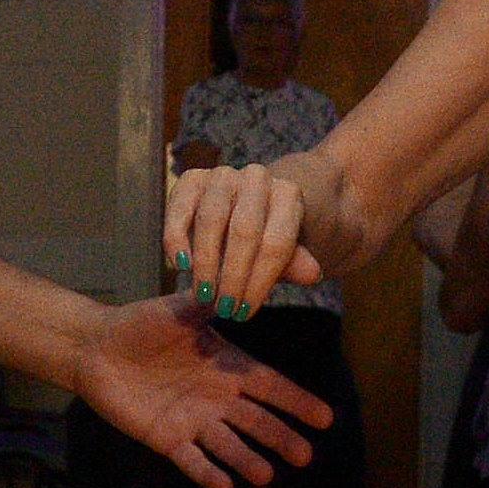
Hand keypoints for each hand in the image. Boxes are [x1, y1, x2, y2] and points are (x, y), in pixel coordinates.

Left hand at [76, 297, 334, 487]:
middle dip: (281, 437)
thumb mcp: (181, 306)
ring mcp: (193, 420)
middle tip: (305, 455)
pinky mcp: (166, 438)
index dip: (296, 402)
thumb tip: (248, 278)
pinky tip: (224, 486)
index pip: (269, 387)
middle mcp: (216, 398)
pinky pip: (191, 459)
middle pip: (256, 422)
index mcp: (226, 366)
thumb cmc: (141, 323)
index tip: (325, 418)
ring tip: (267, 475)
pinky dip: (206, 472)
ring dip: (247, 460)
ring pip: (228, 444)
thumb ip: (214, 299)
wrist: (96, 347)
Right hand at [163, 156, 326, 320]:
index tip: (246, 312)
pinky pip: (180, 207)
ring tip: (203, 295)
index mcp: (288, 195)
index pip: (276, 243)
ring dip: (205, 262)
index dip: (259, 281)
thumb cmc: (271, 237)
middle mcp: (257, 178)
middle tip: (224, 309)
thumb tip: (312, 274)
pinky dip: (176, 238)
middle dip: (232, 276)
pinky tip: (180, 267)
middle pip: (244, 231)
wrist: (252, 205)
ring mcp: (223, 175)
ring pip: (211, 219)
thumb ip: (295, 263)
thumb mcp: (290, 253)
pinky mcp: (192, 178)